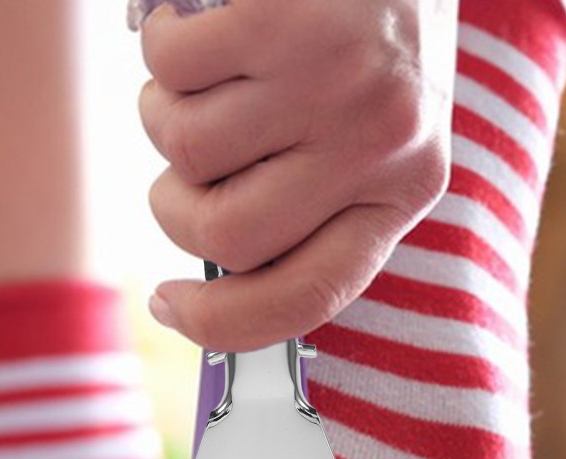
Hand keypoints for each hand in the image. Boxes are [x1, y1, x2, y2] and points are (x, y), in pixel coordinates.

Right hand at [138, 0, 457, 350]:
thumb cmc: (366, 53)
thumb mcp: (367, 145)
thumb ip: (310, 211)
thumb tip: (214, 275)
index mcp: (401, 196)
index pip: (307, 298)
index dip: (222, 321)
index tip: (169, 304)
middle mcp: (378, 146)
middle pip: (228, 236)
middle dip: (175, 206)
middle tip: (188, 163)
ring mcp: (332, 81)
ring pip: (188, 147)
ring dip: (167, 115)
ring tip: (206, 79)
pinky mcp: (284, 17)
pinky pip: (171, 66)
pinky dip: (164, 48)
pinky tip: (201, 29)